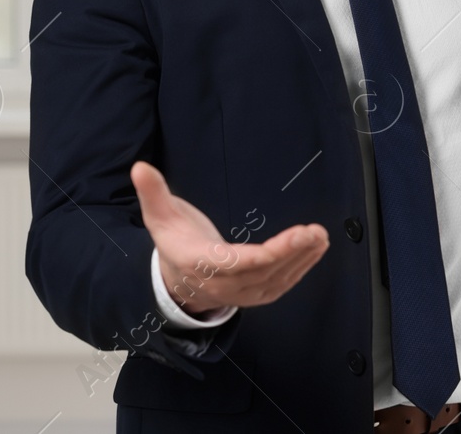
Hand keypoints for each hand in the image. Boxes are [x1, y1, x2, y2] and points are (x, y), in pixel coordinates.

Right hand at [131, 161, 328, 314]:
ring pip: (276, 280)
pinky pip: (281, 285)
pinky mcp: (255, 294)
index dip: (267, 254)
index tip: (294, 237)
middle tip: (315, 232)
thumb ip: (153, 193)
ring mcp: (241, 293)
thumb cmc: (175, 244)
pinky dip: (301, 268)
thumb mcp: (161, 217)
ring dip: (302, 259)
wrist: (176, 284)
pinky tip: (316, 250)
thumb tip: (140, 167)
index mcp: (201, 263)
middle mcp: (223, 283)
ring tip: (320, 237)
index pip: (238, 263)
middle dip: (292, 252)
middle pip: (263, 272)